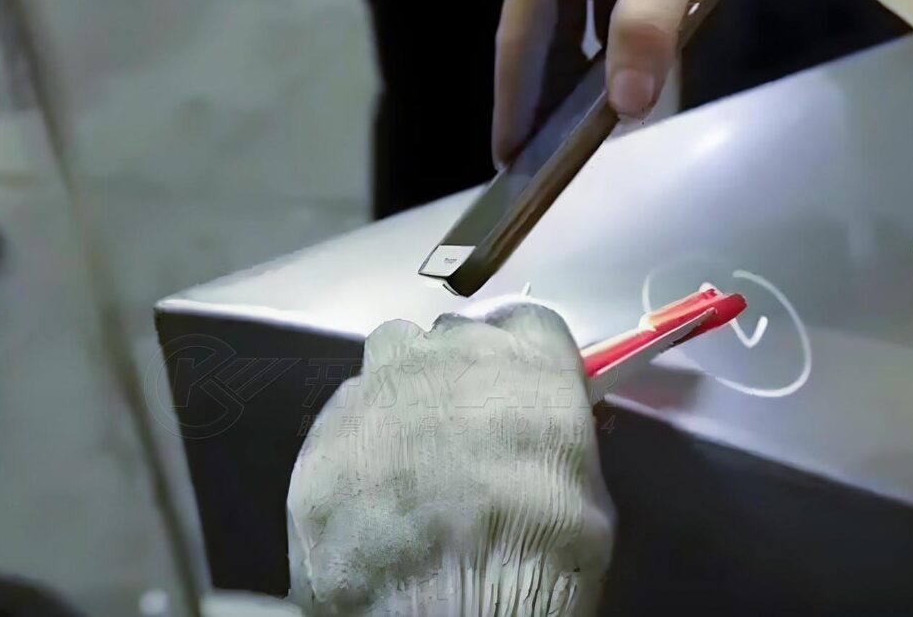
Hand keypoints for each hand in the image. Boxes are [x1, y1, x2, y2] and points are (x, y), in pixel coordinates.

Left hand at [286, 299, 613, 616]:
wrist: (455, 609)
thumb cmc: (544, 555)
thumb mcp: (588, 492)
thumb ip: (555, 442)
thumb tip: (538, 443)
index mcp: (528, 362)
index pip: (527, 324)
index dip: (523, 359)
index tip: (522, 391)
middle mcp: (449, 355)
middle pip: (450, 337)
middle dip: (457, 373)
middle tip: (463, 429)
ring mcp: (379, 388)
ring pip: (387, 356)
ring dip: (401, 387)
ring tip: (408, 448)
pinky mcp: (324, 435)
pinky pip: (341, 419)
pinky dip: (356, 443)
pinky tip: (369, 492)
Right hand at [493, 0, 760, 163]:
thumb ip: (647, 25)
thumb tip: (626, 108)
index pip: (516, 39)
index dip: (513, 102)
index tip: (506, 158)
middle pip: (533, 30)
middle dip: (536, 94)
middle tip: (539, 156)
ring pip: (564, 16)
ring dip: (570, 70)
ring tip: (576, 128)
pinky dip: (599, 40)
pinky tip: (623, 68)